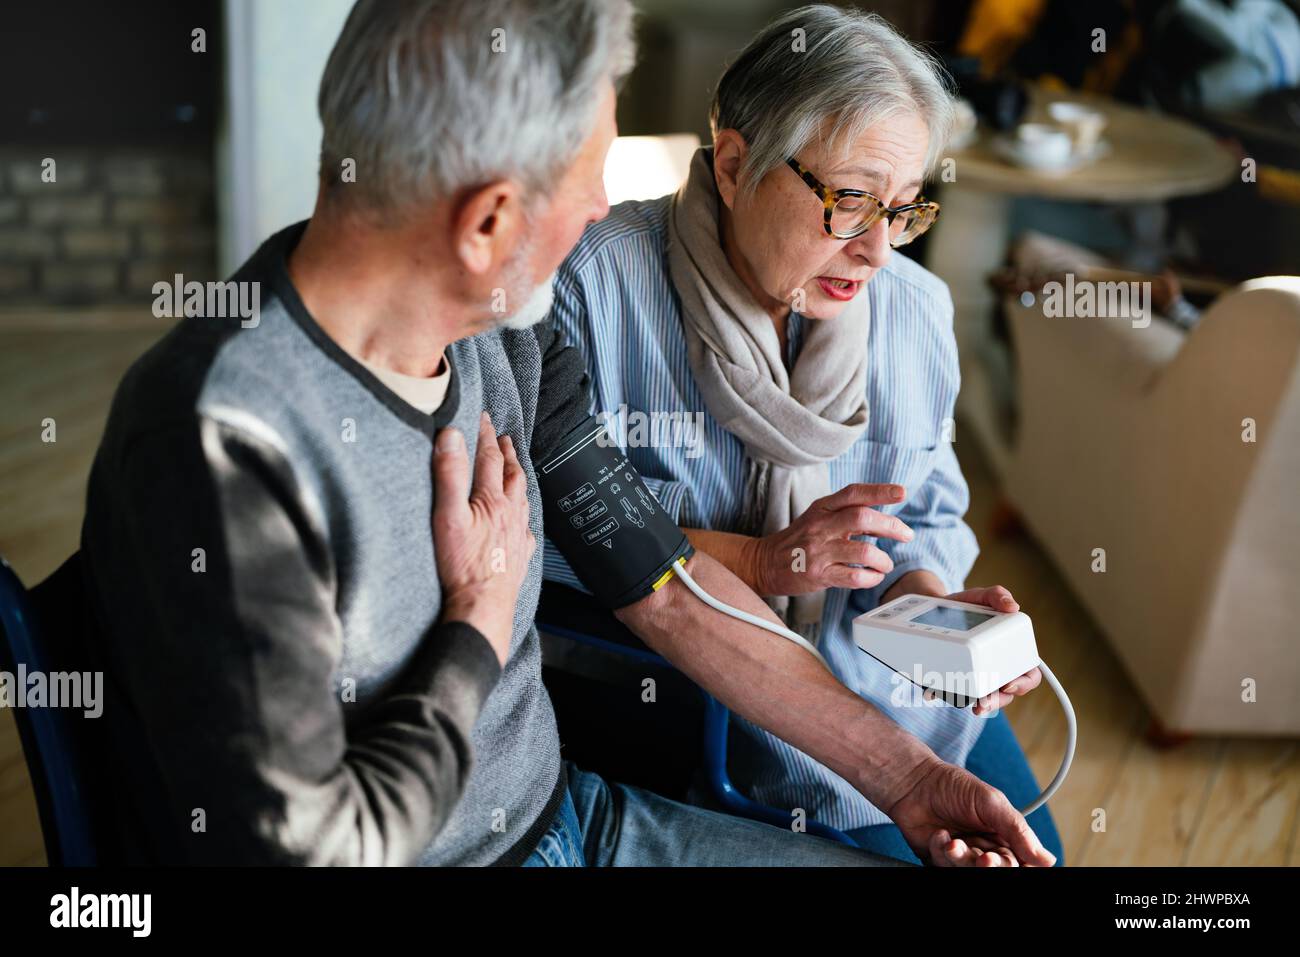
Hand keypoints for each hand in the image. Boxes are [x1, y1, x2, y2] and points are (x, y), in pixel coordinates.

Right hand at [432, 412, 535, 665]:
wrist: (482, 607)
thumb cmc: (461, 565)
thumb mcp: (447, 516)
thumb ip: (450, 474)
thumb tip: (452, 436)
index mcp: (492, 500)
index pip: (489, 458)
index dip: (484, 435)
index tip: (482, 418)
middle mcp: (511, 513)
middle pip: (512, 474)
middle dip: (506, 453)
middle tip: (503, 438)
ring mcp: (518, 534)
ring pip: (523, 497)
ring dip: (518, 478)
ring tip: (515, 468)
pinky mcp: (519, 555)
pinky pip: (527, 527)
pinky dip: (524, 514)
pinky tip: (523, 518)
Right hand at [751, 484, 912, 596]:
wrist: (765, 563)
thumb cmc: (798, 540)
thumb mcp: (818, 517)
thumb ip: (846, 514)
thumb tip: (884, 517)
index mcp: (822, 508)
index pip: (853, 493)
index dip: (879, 491)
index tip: (901, 493)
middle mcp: (820, 527)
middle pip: (862, 518)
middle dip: (891, 525)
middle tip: (907, 534)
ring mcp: (818, 552)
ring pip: (863, 551)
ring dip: (883, 559)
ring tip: (886, 564)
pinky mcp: (818, 575)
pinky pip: (854, 577)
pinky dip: (872, 578)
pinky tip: (873, 576)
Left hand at [886, 757, 1055, 866]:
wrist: (914, 782)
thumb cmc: (953, 786)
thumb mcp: (991, 802)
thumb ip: (1018, 830)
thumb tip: (1047, 859)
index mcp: (1003, 835)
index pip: (1019, 862)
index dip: (1016, 865)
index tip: (1008, 861)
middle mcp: (984, 848)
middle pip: (996, 870)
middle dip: (989, 866)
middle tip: (983, 857)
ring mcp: (961, 856)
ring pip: (969, 872)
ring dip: (961, 859)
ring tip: (953, 842)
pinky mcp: (939, 859)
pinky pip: (944, 867)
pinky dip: (941, 851)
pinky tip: (938, 834)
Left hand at [945, 585, 1041, 715]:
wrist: (937, 606)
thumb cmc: (967, 604)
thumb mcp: (982, 596)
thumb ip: (997, 595)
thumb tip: (1013, 606)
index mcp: (1011, 651)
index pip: (1028, 674)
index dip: (1023, 683)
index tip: (1008, 684)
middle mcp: (997, 666)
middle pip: (1008, 693)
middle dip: (998, 701)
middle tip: (984, 703)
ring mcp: (978, 674)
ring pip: (986, 698)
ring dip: (981, 705)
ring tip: (972, 705)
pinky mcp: (958, 676)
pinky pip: (958, 691)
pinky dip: (950, 695)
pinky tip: (939, 694)